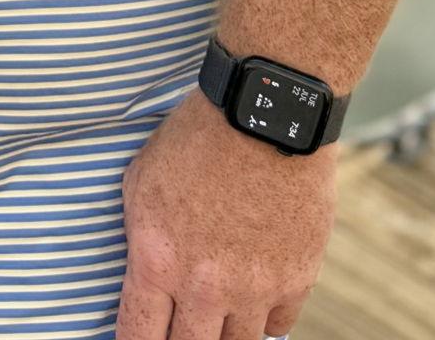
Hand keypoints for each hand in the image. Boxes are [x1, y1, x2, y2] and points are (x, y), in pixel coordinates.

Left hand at [116, 91, 335, 339]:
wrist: (262, 117)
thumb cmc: (194, 138)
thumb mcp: (140, 179)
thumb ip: (140, 235)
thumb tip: (141, 270)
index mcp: (157, 259)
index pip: (138, 335)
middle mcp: (204, 286)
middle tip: (179, 326)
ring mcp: (254, 289)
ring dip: (223, 333)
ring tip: (215, 316)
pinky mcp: (296, 281)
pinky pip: (277, 327)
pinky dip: (263, 319)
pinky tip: (252, 301)